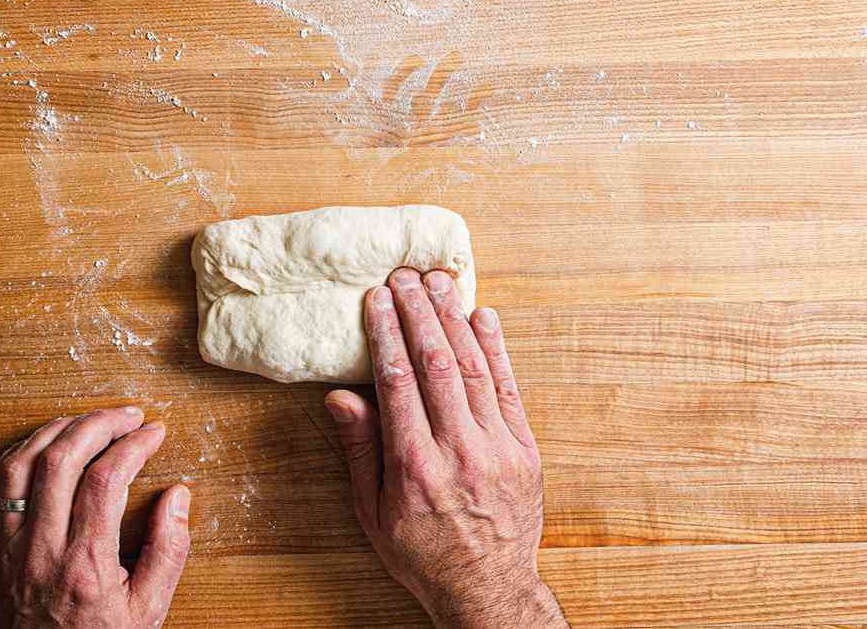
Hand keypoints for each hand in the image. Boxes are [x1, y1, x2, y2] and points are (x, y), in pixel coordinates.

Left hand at [0, 406, 190, 628]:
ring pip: (21, 465)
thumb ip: (169, 553)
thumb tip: (178, 496)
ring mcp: (8, 552)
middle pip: (63, 459)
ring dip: (56, 431)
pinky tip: (40, 448)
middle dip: (99, 423)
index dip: (134, 444)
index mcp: (85, 566)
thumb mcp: (147, 613)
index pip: (107, 478)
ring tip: (86, 422)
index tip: (154, 432)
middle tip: (126, 416)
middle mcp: (42, 552)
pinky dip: (14, 457)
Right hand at [326, 270, 568, 628]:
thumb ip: (359, 450)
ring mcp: (498, 449)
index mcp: (415, 469)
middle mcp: (459, 453)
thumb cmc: (422, 551)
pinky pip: (508, 388)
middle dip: (418, 313)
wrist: (489, 590)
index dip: (386, 334)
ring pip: (473, 368)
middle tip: (404, 276)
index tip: (377, 298)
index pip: (398, 382)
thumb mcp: (373, 513)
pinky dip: (495, 348)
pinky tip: (482, 315)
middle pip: (436, 365)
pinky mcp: (526, 450)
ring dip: (454, 318)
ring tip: (438, 282)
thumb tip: (340, 395)